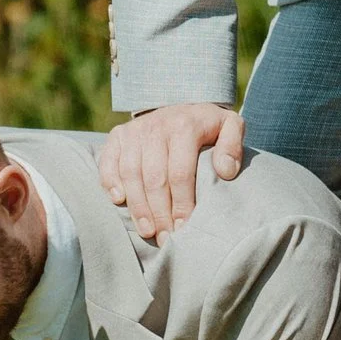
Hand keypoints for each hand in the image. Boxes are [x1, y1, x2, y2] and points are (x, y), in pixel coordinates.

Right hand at [101, 104, 242, 241]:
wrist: (180, 102)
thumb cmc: (207, 124)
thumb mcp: (229, 125)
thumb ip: (232, 145)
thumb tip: (225, 172)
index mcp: (185, 126)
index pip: (180, 172)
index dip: (181, 203)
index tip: (184, 227)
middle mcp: (156, 127)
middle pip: (154, 178)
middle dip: (159, 212)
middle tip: (165, 237)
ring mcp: (134, 131)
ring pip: (130, 174)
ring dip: (137, 206)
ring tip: (147, 231)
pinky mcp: (118, 135)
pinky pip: (107, 161)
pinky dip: (110, 182)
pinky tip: (119, 202)